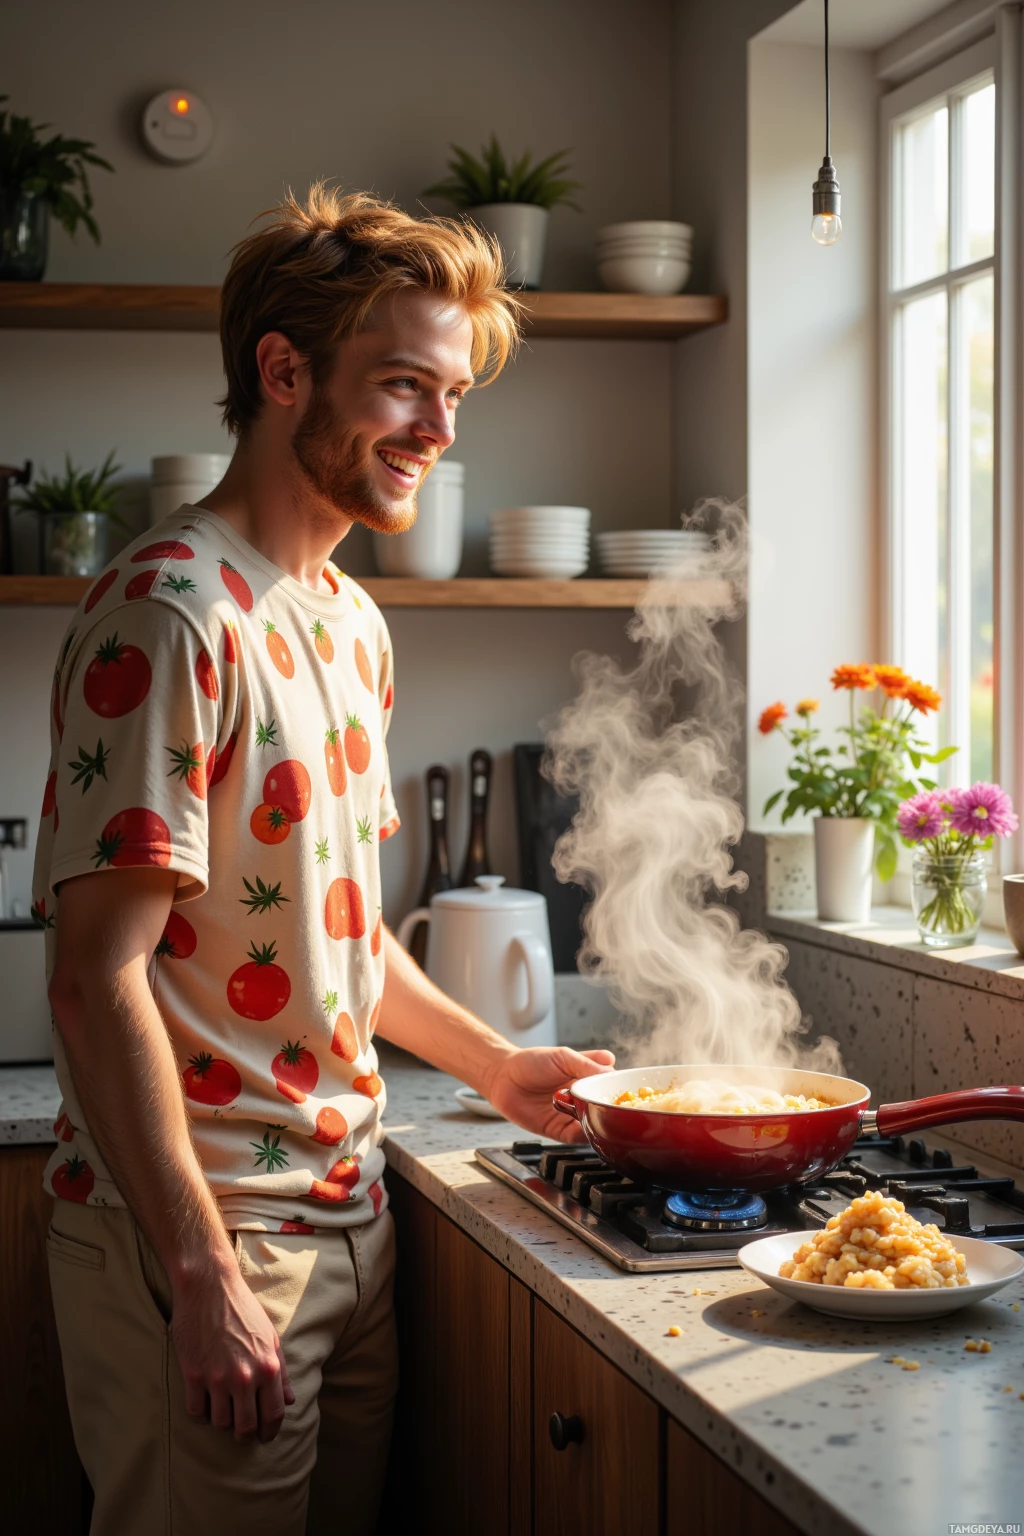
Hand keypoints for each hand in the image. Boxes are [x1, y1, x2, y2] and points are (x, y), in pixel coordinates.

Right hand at [171, 1261, 294, 1442]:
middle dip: (245, 1436)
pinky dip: (201, 1413)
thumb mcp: (270, 1336)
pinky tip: (205, 1403)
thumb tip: (290, 1401)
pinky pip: (197, 1412)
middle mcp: (245, 1376)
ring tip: (223, 1413)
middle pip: (246, 1427)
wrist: (209, 1287)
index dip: (270, 1432)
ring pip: (220, 1423)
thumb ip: (282, 1372)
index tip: (265, 1437)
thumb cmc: (242, 1309)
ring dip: (222, 1422)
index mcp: (268, 1366)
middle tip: (242, 1434)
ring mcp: (217, 1377)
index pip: (274, 1414)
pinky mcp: (193, 1375)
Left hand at [484, 1045, 615, 1141]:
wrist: (502, 1077)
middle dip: (612, 1110)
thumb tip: (611, 1067)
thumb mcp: (562, 1056)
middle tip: (619, 1109)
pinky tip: (588, 1128)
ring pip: (594, 1124)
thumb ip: (586, 1063)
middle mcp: (582, 1098)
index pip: (611, 1086)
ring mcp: (571, 1115)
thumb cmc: (531, 1062)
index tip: (631, 1092)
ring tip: (603, 1117)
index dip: (621, 1090)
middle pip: (605, 1108)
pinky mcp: (559, 1130)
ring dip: (599, 1122)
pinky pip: (577, 1137)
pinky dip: (584, 1134)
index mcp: (586, 1078)